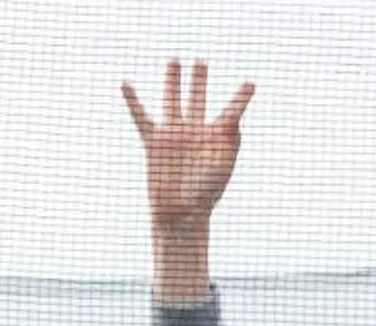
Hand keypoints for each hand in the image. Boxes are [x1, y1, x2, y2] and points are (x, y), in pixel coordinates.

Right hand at [121, 60, 253, 233]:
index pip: (230, 111)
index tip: (250, 84)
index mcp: (216, 138)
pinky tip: (125, 83)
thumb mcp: (223, 165)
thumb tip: (233, 118)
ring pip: (172, 101)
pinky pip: (141, 117)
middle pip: (197, 99)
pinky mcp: (154, 141)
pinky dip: (133, 101)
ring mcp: (173, 135)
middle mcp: (195, 133)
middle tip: (201, 62)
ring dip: (173, 81)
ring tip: (174, 61)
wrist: (179, 213)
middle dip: (199, 81)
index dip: (240, 98)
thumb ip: (230, 140)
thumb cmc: (204, 194)